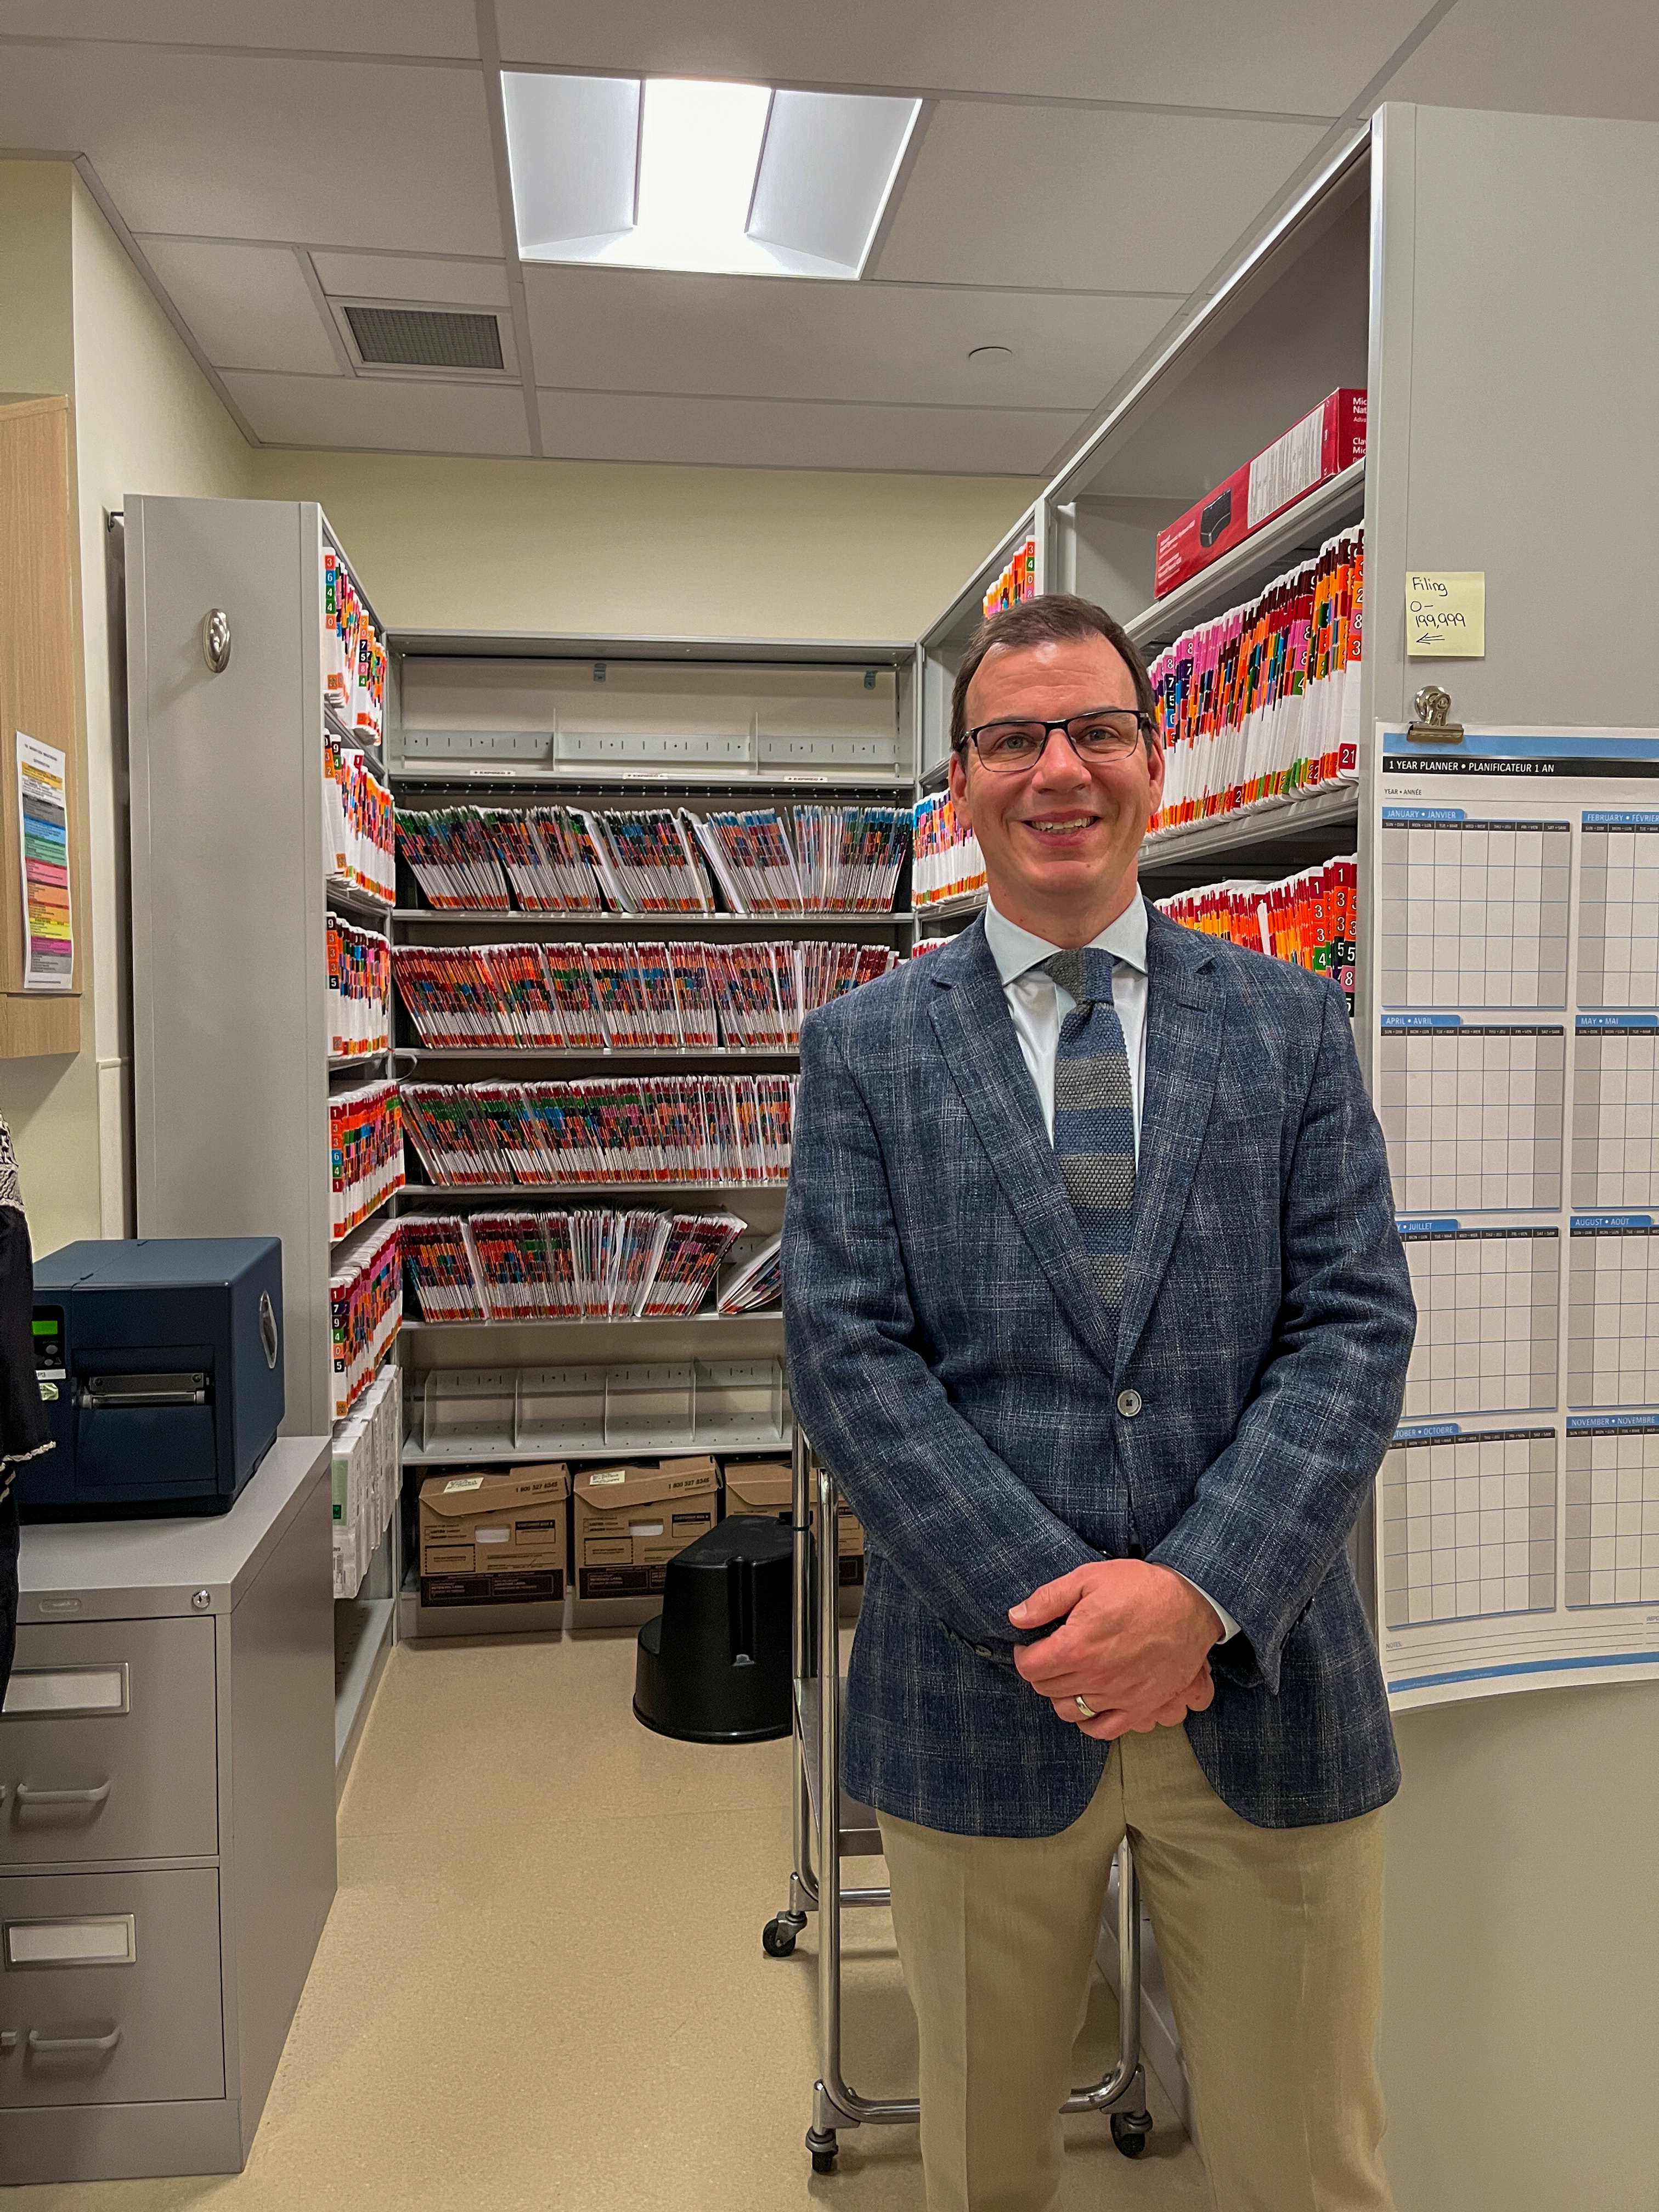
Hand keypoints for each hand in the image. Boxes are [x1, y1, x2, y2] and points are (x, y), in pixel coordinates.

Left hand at [1009, 1560, 1220, 1739]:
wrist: (1192, 1603)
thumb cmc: (1141, 1587)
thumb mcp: (1088, 1578)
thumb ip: (1047, 1600)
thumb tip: (1016, 1617)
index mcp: (1077, 1646)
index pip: (1030, 1667)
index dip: (1022, 1654)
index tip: (1028, 1644)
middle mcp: (1095, 1678)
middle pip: (1046, 1688)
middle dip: (1041, 1670)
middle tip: (1049, 1653)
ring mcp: (1118, 1696)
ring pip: (1069, 1710)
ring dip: (1061, 1694)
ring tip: (1068, 1674)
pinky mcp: (1140, 1706)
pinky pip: (1103, 1729)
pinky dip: (1089, 1721)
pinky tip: (1087, 1703)